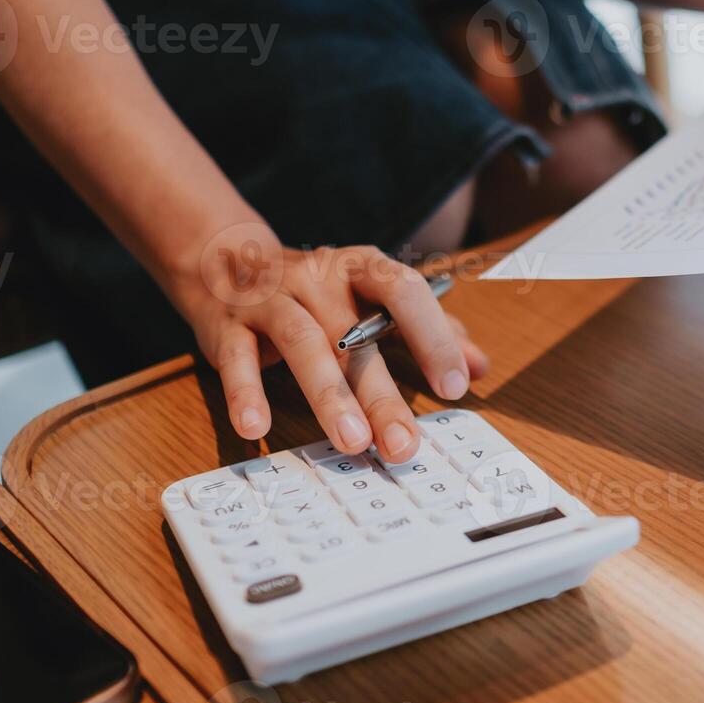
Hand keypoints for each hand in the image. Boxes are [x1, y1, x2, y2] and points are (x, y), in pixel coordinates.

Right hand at [171, 225, 489, 462]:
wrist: (224, 256)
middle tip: (403, 446)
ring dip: (328, 395)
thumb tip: (479, 366)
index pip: (403, 292)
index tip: (454, 385)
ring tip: (351, 442)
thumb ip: (427, 328)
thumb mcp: (372, 298)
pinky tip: (256, 428)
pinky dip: (244, 392)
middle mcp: (318, 279)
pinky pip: (237, 358)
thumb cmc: (315, 290)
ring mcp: (271, 299)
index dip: (432, 336)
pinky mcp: (228, 325)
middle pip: (355, 336)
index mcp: (361, 269)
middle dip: (382, 394)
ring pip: (303, 343)